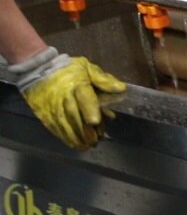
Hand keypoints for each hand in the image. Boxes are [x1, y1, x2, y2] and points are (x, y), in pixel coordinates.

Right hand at [10, 46, 125, 150]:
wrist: (38, 69)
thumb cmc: (68, 69)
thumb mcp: (86, 68)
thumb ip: (103, 79)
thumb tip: (121, 88)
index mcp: (77, 84)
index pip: (84, 97)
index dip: (89, 109)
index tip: (95, 121)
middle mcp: (63, 97)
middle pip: (74, 116)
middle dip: (85, 131)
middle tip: (95, 142)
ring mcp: (52, 106)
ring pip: (64, 124)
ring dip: (76, 138)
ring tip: (86, 146)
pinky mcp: (44, 113)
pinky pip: (54, 127)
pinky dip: (64, 137)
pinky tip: (73, 144)